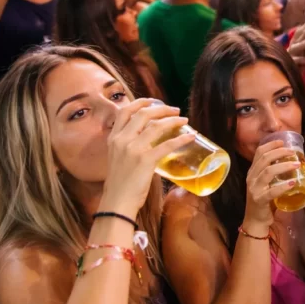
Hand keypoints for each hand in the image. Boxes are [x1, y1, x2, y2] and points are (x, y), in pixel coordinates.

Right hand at [100, 100, 195, 215]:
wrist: (117, 202)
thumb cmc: (120, 183)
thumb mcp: (118, 158)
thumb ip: (129, 146)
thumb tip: (150, 139)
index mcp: (113, 138)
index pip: (124, 111)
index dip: (141, 102)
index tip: (153, 100)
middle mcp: (122, 140)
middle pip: (143, 114)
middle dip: (162, 108)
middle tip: (175, 110)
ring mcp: (133, 149)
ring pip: (157, 126)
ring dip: (173, 120)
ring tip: (184, 120)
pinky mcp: (145, 160)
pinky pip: (167, 144)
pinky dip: (181, 138)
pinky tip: (191, 136)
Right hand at [244, 139, 304, 227]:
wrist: (255, 220)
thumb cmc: (265, 200)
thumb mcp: (272, 184)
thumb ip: (284, 174)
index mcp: (253, 171)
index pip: (259, 152)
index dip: (271, 145)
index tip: (283, 141)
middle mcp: (251, 178)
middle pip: (264, 159)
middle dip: (279, 152)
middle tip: (293, 152)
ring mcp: (254, 189)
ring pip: (268, 172)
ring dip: (284, 166)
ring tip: (297, 165)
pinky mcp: (259, 200)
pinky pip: (271, 191)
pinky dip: (283, 186)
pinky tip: (292, 183)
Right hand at [286, 23, 304, 67]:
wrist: (296, 74)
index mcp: (297, 40)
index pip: (301, 30)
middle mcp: (293, 45)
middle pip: (298, 36)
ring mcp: (291, 54)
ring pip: (296, 47)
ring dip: (304, 43)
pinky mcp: (291, 63)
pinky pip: (296, 61)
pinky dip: (302, 60)